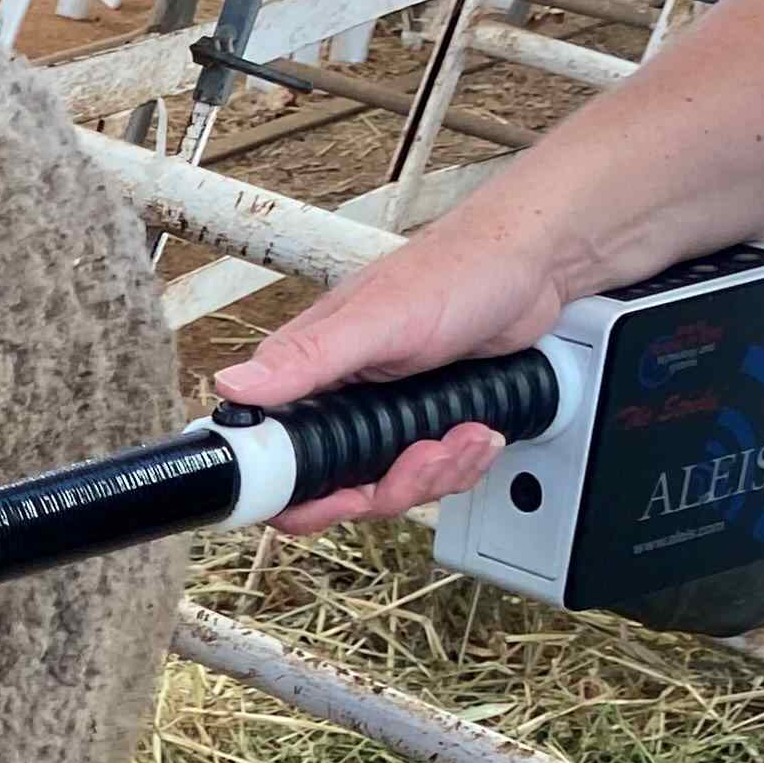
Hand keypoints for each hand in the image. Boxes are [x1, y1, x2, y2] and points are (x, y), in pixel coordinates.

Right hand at [214, 213, 578, 534]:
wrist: (531, 265)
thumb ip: (306, 358)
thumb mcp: (379, 319)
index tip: (345, 497)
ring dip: (437, 474)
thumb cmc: (457, 271)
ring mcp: (380, 415)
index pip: (273, 462)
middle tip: (425, 455)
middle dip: (391, 486)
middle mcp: (337, 399)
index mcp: (306, 374)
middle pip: (336, 490)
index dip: (302, 497)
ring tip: (466, 432)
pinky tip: (479, 431)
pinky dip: (460, 464)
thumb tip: (231, 385)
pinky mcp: (421, 423)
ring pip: (388, 488)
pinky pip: (429, 476)